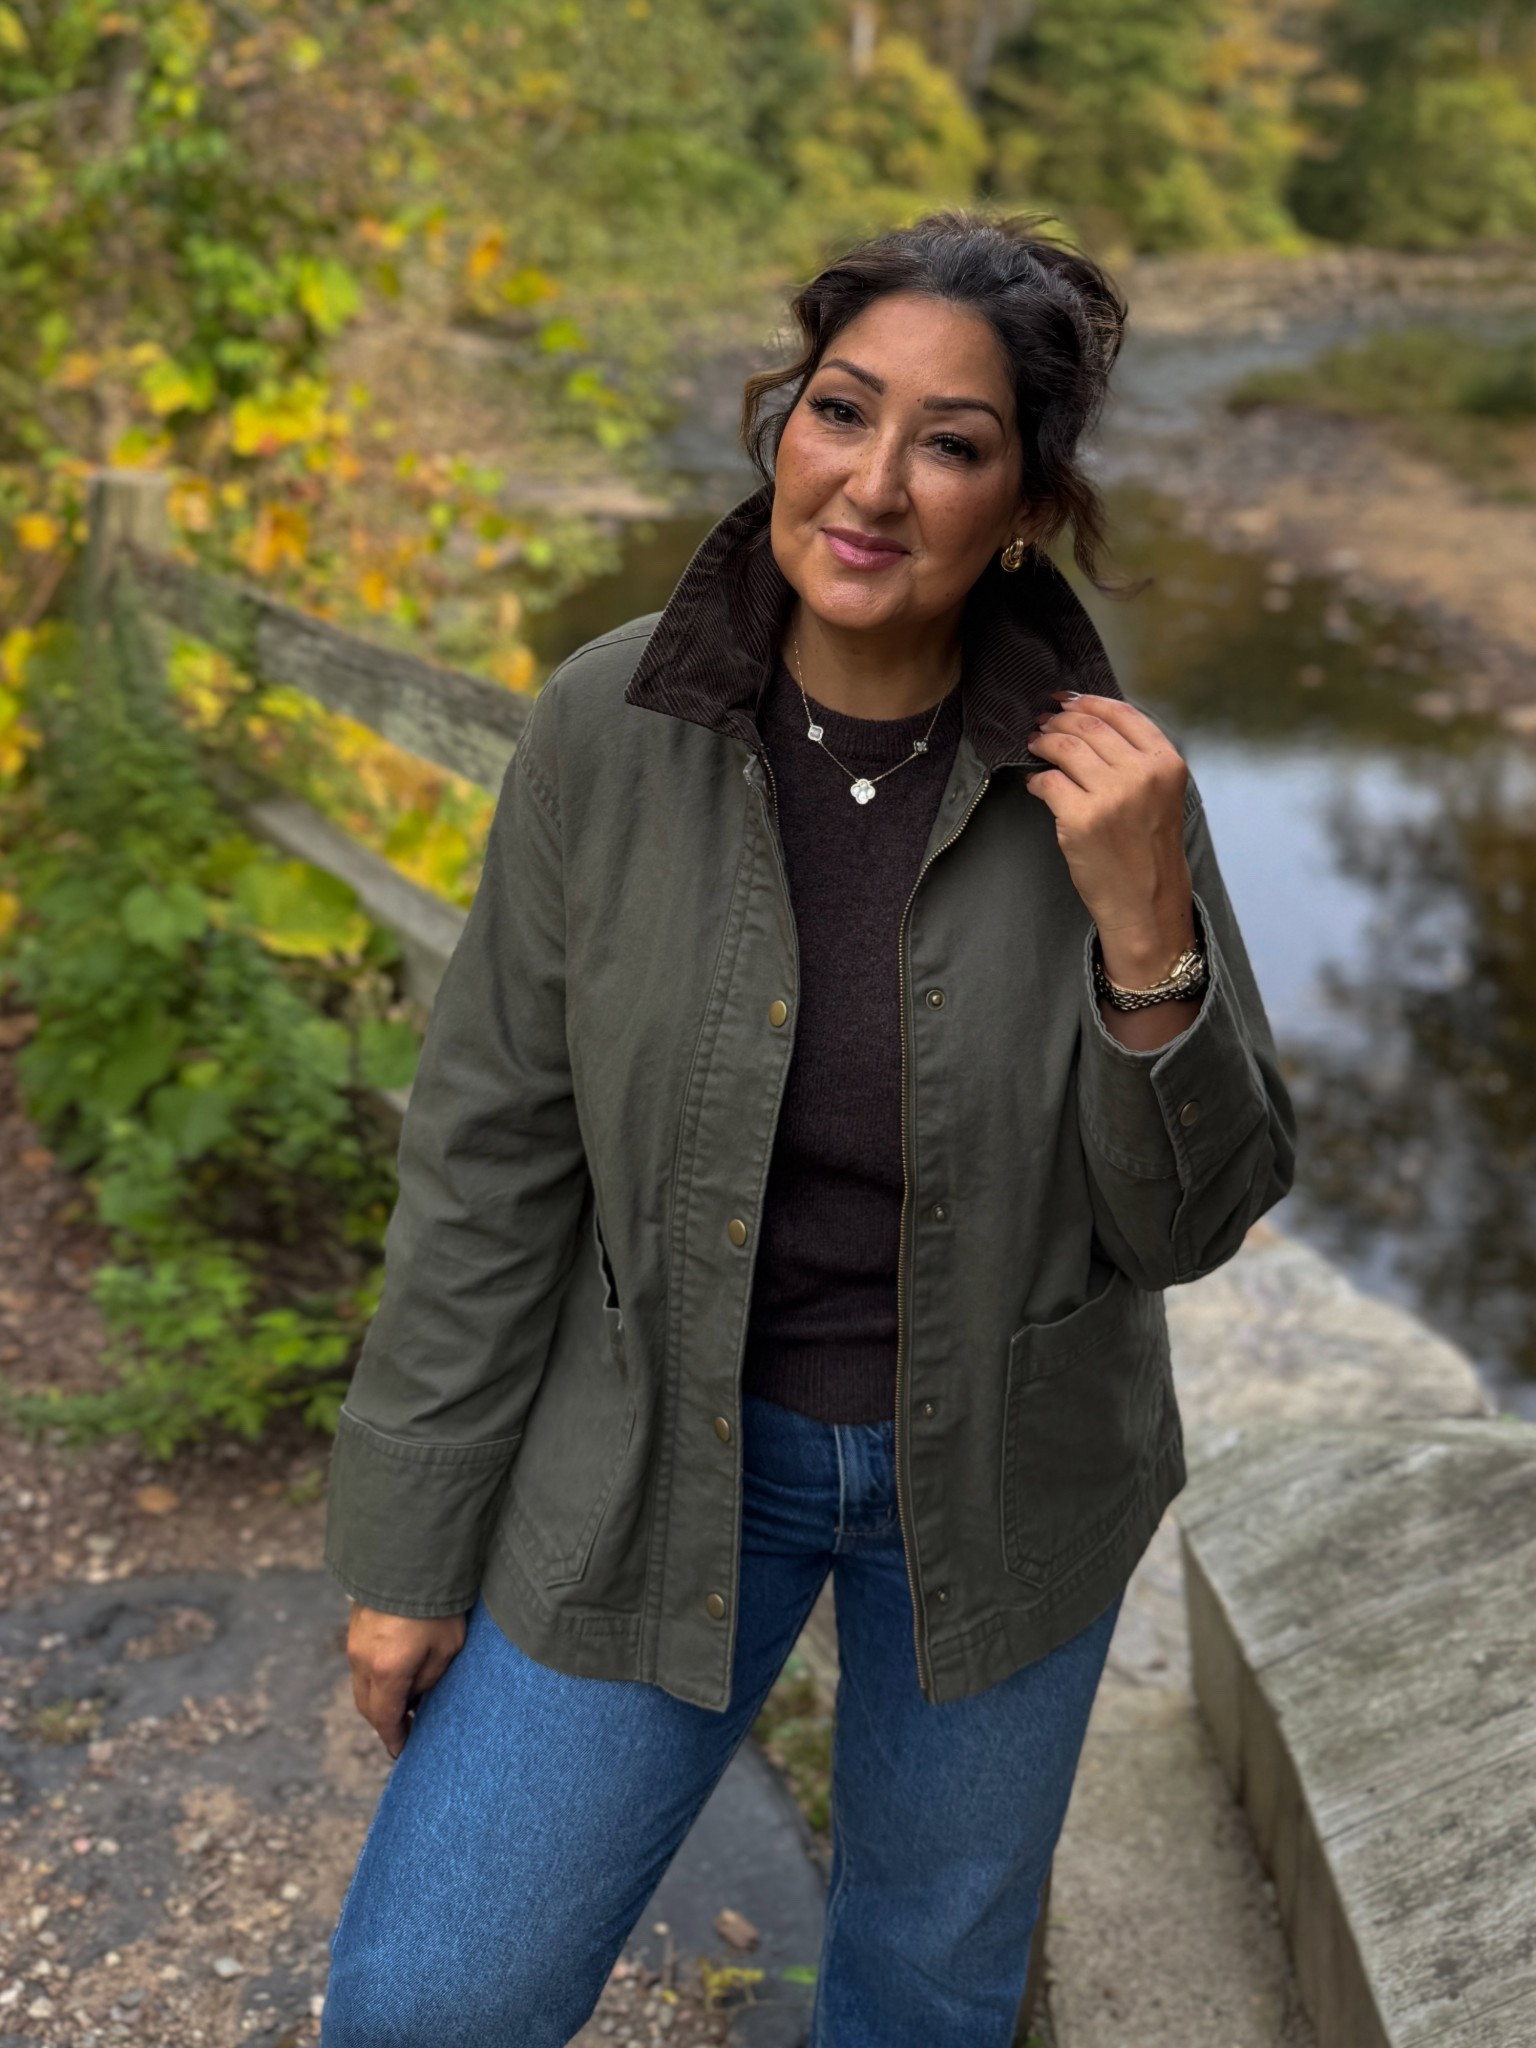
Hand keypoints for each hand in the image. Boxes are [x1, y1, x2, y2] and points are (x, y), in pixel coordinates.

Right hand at [346, 1604, 465, 1758]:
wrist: (412, 1554)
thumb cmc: (438, 1603)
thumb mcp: (448, 1646)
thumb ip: (430, 1678)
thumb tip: (416, 1695)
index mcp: (388, 1671)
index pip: (386, 1718)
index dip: (394, 1738)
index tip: (401, 1751)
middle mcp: (364, 1660)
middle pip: (368, 1706)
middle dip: (384, 1722)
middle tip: (405, 1730)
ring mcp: (355, 1642)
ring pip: (362, 1685)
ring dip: (379, 1698)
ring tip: (404, 1701)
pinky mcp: (355, 1626)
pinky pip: (360, 1664)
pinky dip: (374, 1677)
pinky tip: (394, 1672)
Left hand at [1024, 691, 1194, 982]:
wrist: (1145, 901)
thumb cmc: (1149, 849)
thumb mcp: (1161, 795)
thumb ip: (1136, 759)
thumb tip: (1086, 721)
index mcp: (1166, 763)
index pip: (1122, 713)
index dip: (1088, 701)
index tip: (1066, 700)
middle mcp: (1142, 774)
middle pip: (1089, 725)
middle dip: (1059, 720)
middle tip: (1043, 725)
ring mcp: (1111, 796)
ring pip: (1065, 747)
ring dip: (1043, 742)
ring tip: (1035, 745)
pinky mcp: (1080, 818)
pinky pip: (1047, 782)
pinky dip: (1036, 779)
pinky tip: (1035, 784)